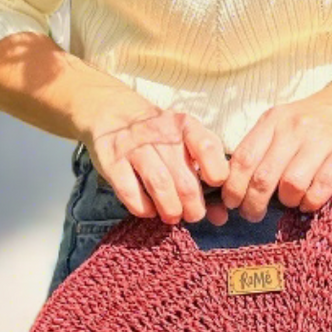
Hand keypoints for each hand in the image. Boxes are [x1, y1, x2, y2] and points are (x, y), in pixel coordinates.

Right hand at [83, 97, 230, 225]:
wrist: (114, 114)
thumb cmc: (160, 137)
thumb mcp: (186, 141)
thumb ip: (207, 173)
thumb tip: (220, 217)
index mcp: (185, 125)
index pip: (208, 147)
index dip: (217, 173)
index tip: (214, 186)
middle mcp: (160, 133)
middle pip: (185, 179)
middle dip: (193, 207)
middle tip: (193, 215)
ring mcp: (134, 147)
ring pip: (159, 184)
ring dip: (170, 209)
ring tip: (173, 216)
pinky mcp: (112, 161)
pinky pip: (130, 191)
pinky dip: (143, 207)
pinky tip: (149, 210)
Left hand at [219, 85, 331, 222]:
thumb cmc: (310, 124)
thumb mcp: (280, 124)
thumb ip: (259, 148)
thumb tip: (234, 186)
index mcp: (272, 121)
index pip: (243, 158)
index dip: (233, 187)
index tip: (232, 203)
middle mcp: (294, 129)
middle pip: (263, 177)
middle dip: (253, 204)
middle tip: (254, 214)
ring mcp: (320, 142)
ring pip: (291, 185)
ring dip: (286, 202)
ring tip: (288, 201)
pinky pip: (319, 190)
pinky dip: (309, 203)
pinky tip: (308, 202)